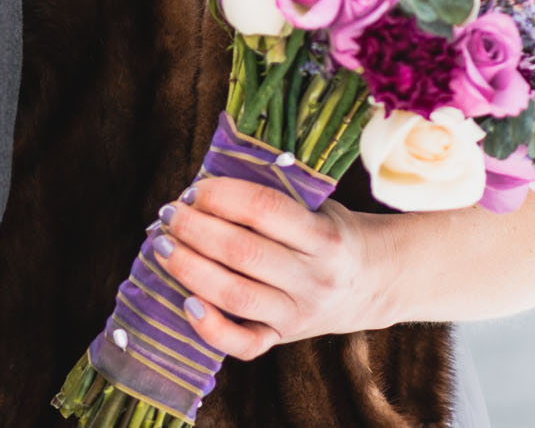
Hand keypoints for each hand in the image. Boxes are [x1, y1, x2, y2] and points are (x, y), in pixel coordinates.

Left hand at [153, 177, 388, 360]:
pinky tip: (186, 303)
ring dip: (189, 268)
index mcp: (323, 237)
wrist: (372, 283)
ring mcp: (298, 314)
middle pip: (242, 252)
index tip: (195, 190)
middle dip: (194, 229)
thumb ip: (271, 196)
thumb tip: (200, 189)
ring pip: (236, 296)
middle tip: (169, 214)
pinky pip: (244, 345)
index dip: (221, 195)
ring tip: (162, 246)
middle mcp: (313, 278)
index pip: (263, 208)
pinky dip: (211, 328)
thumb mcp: (317, 206)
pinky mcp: (282, 338)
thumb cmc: (329, 233)